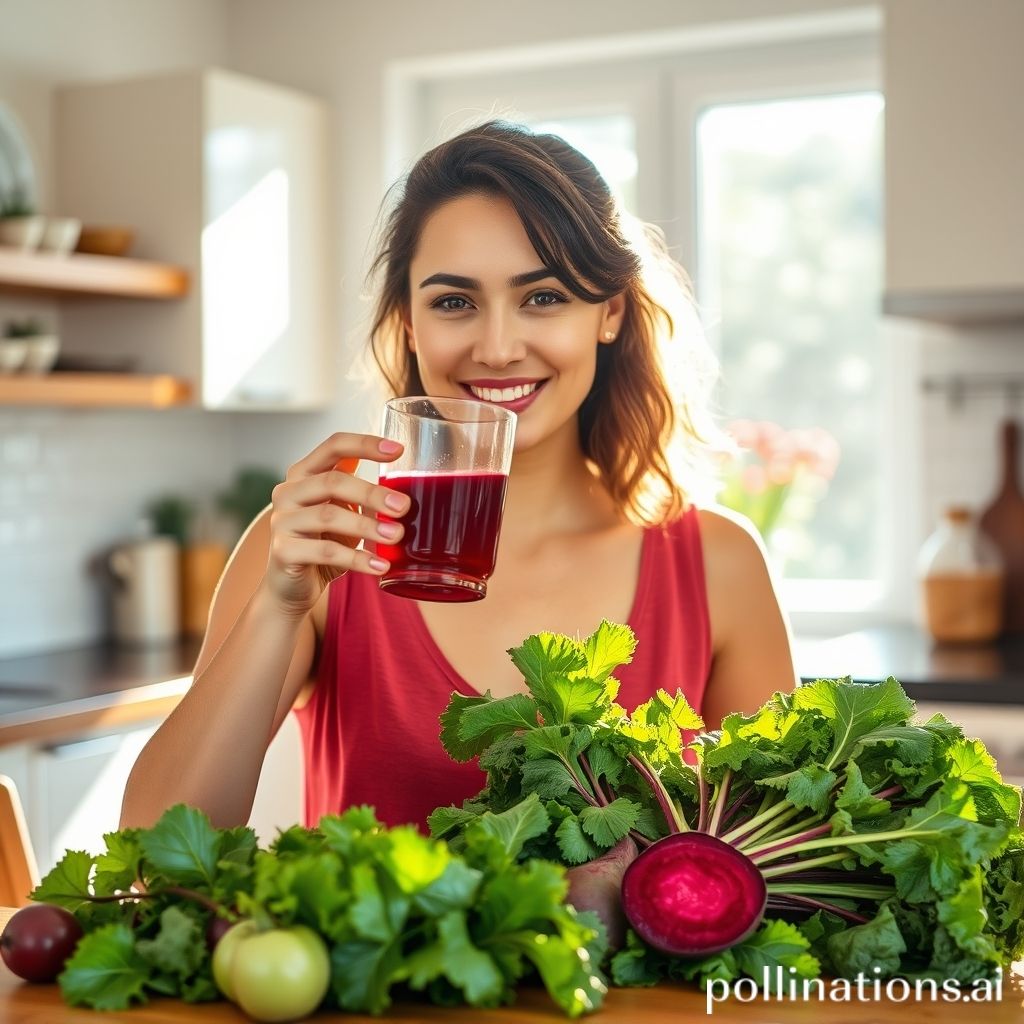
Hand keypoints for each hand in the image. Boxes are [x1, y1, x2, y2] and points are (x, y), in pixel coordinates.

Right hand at [262, 433, 409, 616]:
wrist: (292, 586)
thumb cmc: (323, 543)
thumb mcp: (344, 513)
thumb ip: (363, 497)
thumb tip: (406, 496)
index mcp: (304, 474)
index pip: (334, 446)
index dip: (365, 444)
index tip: (398, 450)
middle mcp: (288, 492)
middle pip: (333, 482)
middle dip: (372, 493)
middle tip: (403, 507)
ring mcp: (282, 521)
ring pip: (329, 516)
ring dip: (367, 526)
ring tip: (396, 536)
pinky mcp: (283, 551)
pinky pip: (326, 552)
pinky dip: (358, 559)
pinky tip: (380, 565)